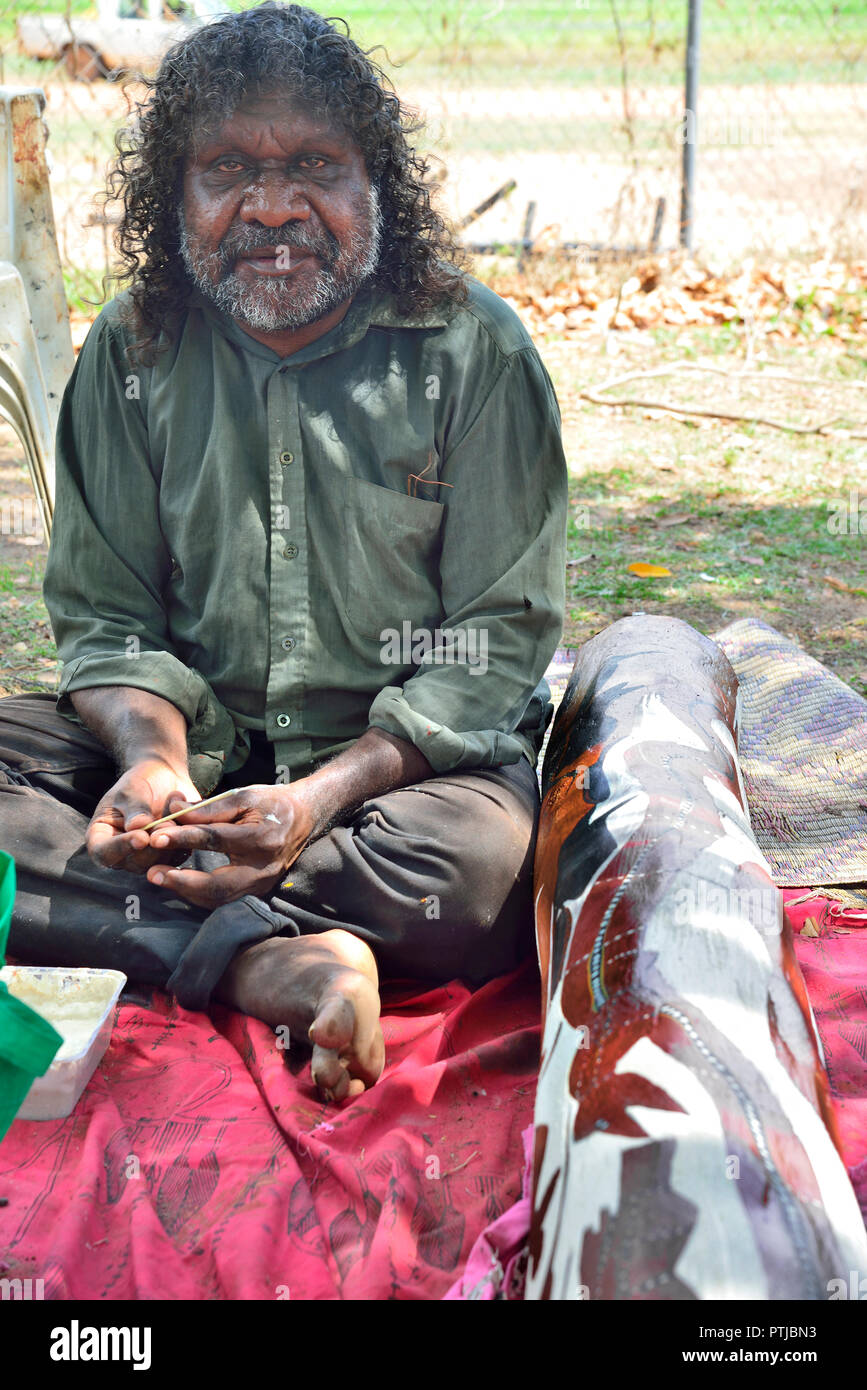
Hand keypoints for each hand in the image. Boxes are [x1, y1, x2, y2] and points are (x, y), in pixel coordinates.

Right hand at [87, 758, 201, 872]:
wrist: (163, 779)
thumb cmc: (139, 783)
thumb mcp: (132, 790)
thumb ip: (134, 809)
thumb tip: (137, 827)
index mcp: (102, 838)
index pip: (104, 853)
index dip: (122, 848)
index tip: (141, 837)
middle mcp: (124, 854)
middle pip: (136, 864)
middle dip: (154, 845)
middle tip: (166, 824)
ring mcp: (148, 857)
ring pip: (161, 862)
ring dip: (171, 839)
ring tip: (175, 811)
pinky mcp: (171, 854)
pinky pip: (181, 854)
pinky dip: (187, 836)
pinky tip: (185, 814)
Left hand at [140, 784, 313, 908]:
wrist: (303, 818)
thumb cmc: (271, 803)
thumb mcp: (243, 795)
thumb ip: (209, 808)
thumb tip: (174, 812)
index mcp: (261, 837)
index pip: (215, 840)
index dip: (184, 838)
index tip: (156, 836)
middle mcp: (263, 868)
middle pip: (218, 886)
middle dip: (182, 882)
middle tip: (153, 874)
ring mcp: (262, 885)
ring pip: (219, 900)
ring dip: (186, 891)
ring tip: (160, 878)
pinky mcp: (258, 892)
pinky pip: (225, 901)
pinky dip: (200, 895)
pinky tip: (180, 884)